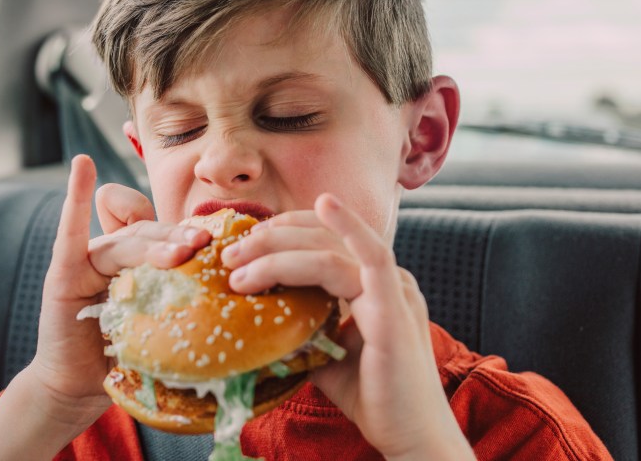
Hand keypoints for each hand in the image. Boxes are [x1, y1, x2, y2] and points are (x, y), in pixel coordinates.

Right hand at [0, 156, 210, 459]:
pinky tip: (83, 165)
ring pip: (126, 243)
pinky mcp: (65, 273)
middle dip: (178, 238)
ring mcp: (89, 260)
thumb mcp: (161, 327)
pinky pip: (72, 233)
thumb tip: (231, 294)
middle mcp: (117, 254)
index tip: (215, 237)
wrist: (80, 386)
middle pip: (151, 235)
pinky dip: (76, 199)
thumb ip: (183, 301)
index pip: (167, 232)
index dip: (188, 228)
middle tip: (205, 243)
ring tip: (180, 253)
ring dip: (153, 245)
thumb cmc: (125, 356)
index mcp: (143, 263)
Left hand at [223, 195, 472, 459]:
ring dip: (279, 252)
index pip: (326, 240)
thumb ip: (301, 328)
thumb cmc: (372, 397)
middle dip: (271, 239)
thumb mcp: (325, 353)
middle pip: (322, 238)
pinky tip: (325, 205)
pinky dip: (348, 227)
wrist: (409, 436)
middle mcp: (385, 279)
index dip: (286, 232)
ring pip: (330, 250)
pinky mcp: (393, 307)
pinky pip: (372, 258)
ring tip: (239, 267)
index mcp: (373, 285)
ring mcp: (392, 289)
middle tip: (231, 255)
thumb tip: (256, 318)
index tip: (246, 244)